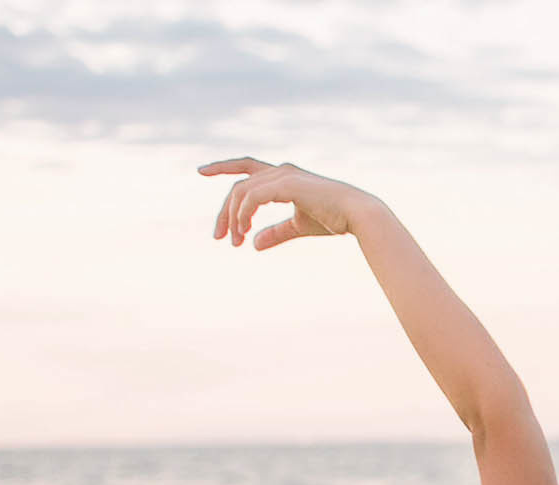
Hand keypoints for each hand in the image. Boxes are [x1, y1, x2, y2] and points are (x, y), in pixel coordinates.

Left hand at [198, 157, 369, 249]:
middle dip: (223, 212)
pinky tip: (244, 232)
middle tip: (218, 237)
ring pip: (241, 192)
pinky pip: (252, 198)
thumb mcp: (298, 227)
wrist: (358, 215)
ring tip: (234, 242)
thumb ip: (275, 233)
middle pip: (237, 186)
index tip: (200, 172)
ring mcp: (283, 175)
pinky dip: (244, 214)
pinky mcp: (286, 184)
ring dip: (233, 218)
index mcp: (283, 176)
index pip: (245, 166)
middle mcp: (280, 170)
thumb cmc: (334, 220)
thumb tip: (253, 244)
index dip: (222, 166)